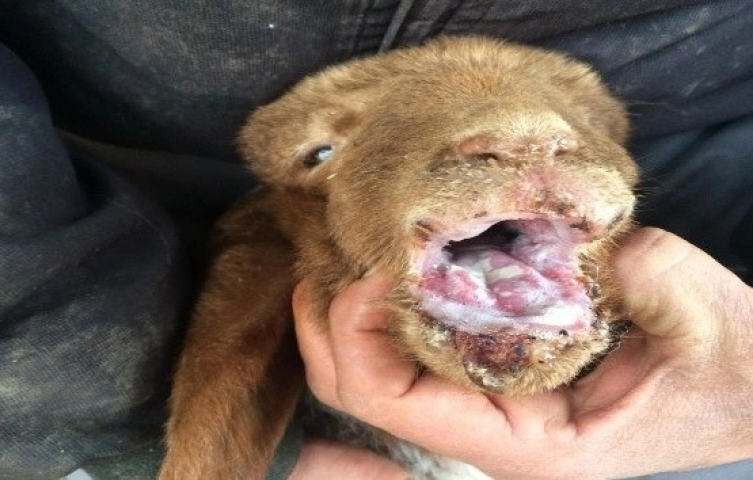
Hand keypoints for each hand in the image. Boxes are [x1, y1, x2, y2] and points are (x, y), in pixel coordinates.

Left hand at [293, 228, 752, 479]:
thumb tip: (576, 232)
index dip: (361, 337)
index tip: (370, 268)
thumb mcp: (706, 321)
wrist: (745, 384)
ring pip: (378, 373)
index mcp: (530, 445)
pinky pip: (416, 347)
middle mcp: (493, 432)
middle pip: (365, 393)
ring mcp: (490, 402)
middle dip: (329, 327)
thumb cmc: (730, 369)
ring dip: (347, 315)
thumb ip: (655, 278)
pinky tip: (392, 260)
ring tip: (343, 252)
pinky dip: (390, 306)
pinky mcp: (497, 371)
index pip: (400, 407)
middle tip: (328, 256)